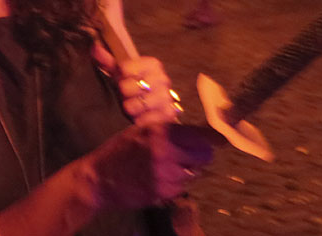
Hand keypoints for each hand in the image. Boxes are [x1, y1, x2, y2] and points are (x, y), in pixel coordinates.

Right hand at [81, 122, 211, 209]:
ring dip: (189, 169)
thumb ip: (165, 129)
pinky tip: (161, 177)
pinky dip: (177, 182)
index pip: (200, 135)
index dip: (214, 138)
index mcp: (160, 132)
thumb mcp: (140, 131)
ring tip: (170, 166)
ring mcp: (166, 174)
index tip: (222, 139)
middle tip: (194, 154)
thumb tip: (194, 130)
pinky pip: (183, 186)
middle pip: (204, 155)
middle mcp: (166, 152)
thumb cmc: (119, 151)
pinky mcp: (164, 192)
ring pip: (195, 172)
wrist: (99, 179)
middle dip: (202, 155)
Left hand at [92, 43, 178, 124]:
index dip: (119, 76)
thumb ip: (108, 61)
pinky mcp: (168, 114)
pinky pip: (147, 119)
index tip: (122, 79)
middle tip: (126, 95)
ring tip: (131, 106)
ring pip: (139, 103)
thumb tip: (95, 48)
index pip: (126, 68)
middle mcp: (162, 79)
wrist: (152, 108)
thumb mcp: (120, 73)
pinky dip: (139, 120)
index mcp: (152, 65)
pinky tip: (138, 117)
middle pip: (130, 87)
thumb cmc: (133, 87)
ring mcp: (167, 97)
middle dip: (124, 93)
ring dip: (131, 107)